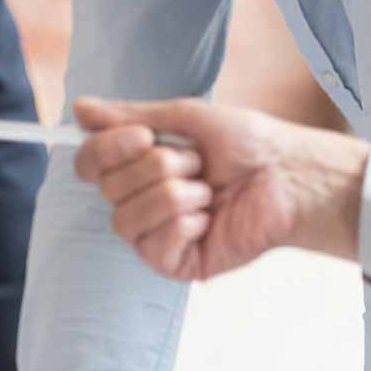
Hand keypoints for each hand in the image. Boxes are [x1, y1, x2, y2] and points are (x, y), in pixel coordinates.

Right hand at [73, 97, 370, 281]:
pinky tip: (208, 219)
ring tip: (208, 190)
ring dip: (174, 195)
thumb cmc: (247, 143)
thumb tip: (80, 108)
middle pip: (108, 188)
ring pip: (125, 219)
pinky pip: (152, 247)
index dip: (107, 150)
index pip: (89, 163)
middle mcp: (141, 200)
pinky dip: (183, 225)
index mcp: (139, 165)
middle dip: (157, 167)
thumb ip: (130, 116)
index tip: (144, 136)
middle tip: (198, 162)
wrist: (289, 175)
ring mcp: (156, 234)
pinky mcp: (176, 263)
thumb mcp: (185, 118)